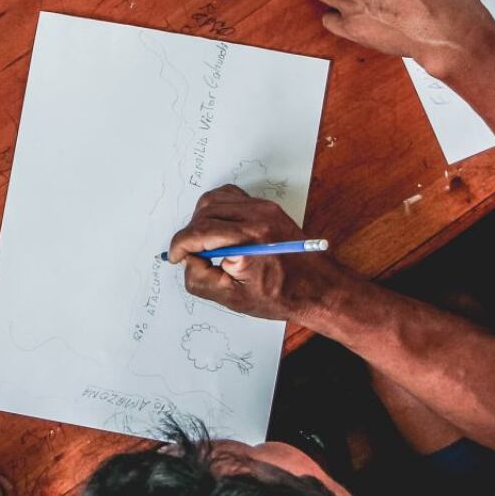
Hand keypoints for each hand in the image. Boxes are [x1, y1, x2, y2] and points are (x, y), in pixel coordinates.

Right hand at [167, 185, 353, 321]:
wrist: (319, 288)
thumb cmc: (281, 296)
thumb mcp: (233, 299)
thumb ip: (201, 279)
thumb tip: (189, 260)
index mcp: (248, 241)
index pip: (199, 232)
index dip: (180, 245)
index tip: (176, 257)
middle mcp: (257, 217)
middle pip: (204, 213)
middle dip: (190, 234)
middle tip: (189, 254)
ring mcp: (263, 208)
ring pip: (215, 199)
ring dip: (201, 218)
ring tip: (203, 242)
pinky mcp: (267, 207)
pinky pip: (231, 196)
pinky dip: (217, 208)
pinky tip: (218, 228)